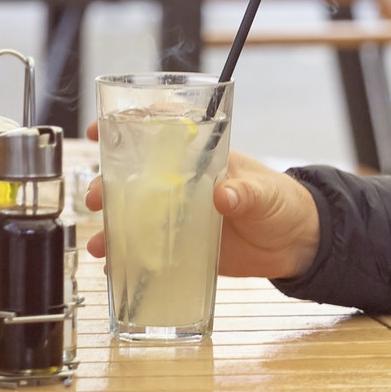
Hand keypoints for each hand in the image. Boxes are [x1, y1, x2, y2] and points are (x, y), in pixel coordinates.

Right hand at [83, 125, 319, 279]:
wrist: (295, 244)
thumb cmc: (282, 202)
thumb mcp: (265, 192)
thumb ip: (245, 192)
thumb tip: (224, 194)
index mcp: (202, 159)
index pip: (161, 132)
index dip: (129, 125)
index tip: (101, 128)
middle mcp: (183, 185)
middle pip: (136, 177)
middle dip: (108, 183)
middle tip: (95, 195)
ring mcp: (180, 216)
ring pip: (136, 215)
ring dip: (113, 224)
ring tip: (100, 240)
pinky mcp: (183, 247)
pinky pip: (149, 250)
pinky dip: (129, 257)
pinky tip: (114, 266)